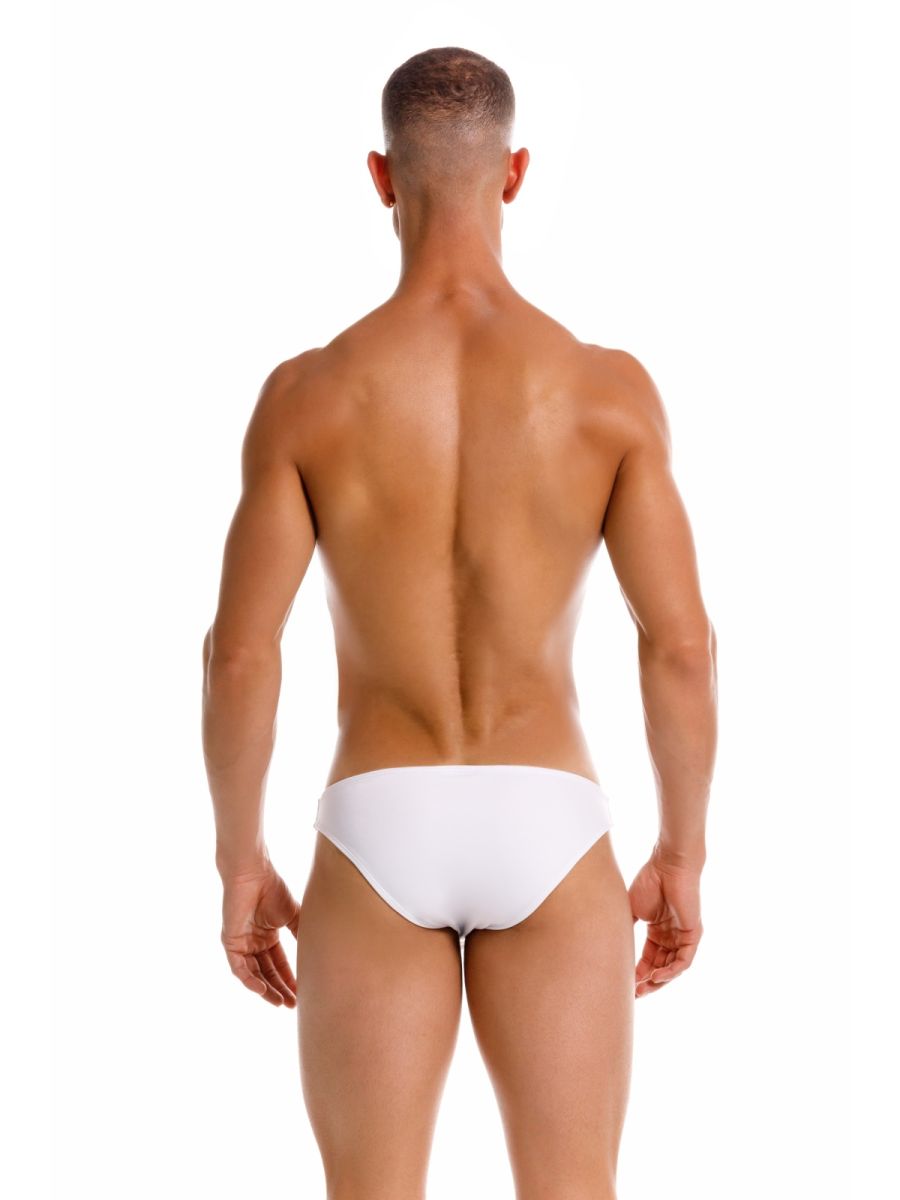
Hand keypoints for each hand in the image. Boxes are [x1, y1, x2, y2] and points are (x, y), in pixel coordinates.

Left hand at [220, 863, 300, 1006]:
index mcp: (267, 937)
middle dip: (280, 989)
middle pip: (267, 973)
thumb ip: (301, 934)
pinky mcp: (230, 942)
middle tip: (293, 1005)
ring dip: (266, 990)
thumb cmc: (272, 889)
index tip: (302, 993)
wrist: (254, 874)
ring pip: (253, 974)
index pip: (279, 964)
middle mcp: (253, 943)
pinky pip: (238, 968)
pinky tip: (262, 990)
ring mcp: (241, 944)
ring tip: (280, 1002)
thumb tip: (317, 953)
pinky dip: (249, 980)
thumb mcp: (293, 916)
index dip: (289, 978)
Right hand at [628, 849, 702, 997]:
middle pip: (660, 968)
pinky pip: (683, 961)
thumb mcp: (631, 910)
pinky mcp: (693, 935)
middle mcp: (671, 936)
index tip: (624, 985)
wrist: (667, 866)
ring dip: (658, 981)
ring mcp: (683, 937)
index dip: (637, 973)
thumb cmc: (649, 882)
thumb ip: (624, 929)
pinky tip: (656, 976)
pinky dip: (671, 971)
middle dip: (647, 983)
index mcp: (658, 931)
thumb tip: (608, 947)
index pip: (649, 959)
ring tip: (642, 989)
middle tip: (633, 995)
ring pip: (672, 968)